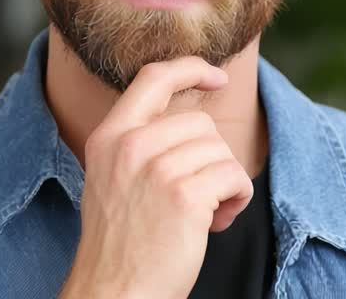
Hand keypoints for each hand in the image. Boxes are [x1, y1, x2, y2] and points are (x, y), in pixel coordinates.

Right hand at [59, 57, 253, 298]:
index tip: (216, 76)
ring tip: (202, 214)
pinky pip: (234, 176)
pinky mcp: (185, 195)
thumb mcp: (113, 177)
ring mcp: (156, 169)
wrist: (114, 292)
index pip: (153, 78)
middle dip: (210, 158)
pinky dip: (236, 199)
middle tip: (197, 197)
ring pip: (220, 150)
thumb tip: (192, 116)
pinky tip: (215, 223)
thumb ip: (140, 142)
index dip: (190, 68)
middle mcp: (130, 146)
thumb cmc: (121, 243)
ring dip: (224, 183)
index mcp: (109, 137)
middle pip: (200, 123)